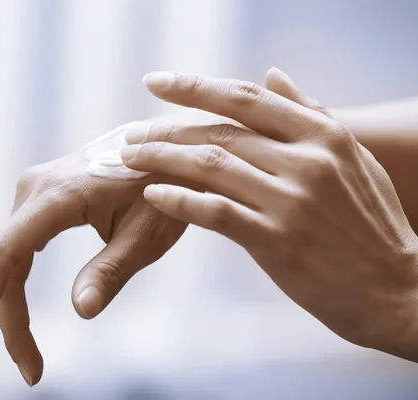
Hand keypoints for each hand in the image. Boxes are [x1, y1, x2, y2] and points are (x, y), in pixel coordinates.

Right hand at [0, 123, 202, 385]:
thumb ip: (112, 271)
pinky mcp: (42, 196)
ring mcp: (35, 189)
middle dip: (8, 317)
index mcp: (58, 196)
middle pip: (2, 261)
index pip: (4, 252)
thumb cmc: (164, 188)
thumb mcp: (146, 234)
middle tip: (31, 369)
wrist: (165, 151)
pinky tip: (19, 307)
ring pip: (9, 254)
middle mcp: (35, 188)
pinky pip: (19, 242)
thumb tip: (80, 311)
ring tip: (30, 352)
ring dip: (11, 302)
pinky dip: (17, 278)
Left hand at [120, 69, 417, 360]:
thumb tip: (273, 74)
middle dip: (165, 130)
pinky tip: (152, 194)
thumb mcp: (353, 158)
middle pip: (218, 131)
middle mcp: (306, 160)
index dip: (194, 86)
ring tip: (128, 158)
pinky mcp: (276, 241)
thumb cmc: (372, 225)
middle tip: (130, 134)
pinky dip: (179, 200)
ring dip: (162, 159)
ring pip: (210, 165)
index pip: (245, 98)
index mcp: (323, 135)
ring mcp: (290, 200)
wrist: (398, 290)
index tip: (155, 82)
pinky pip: (215, 212)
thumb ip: (310, 114)